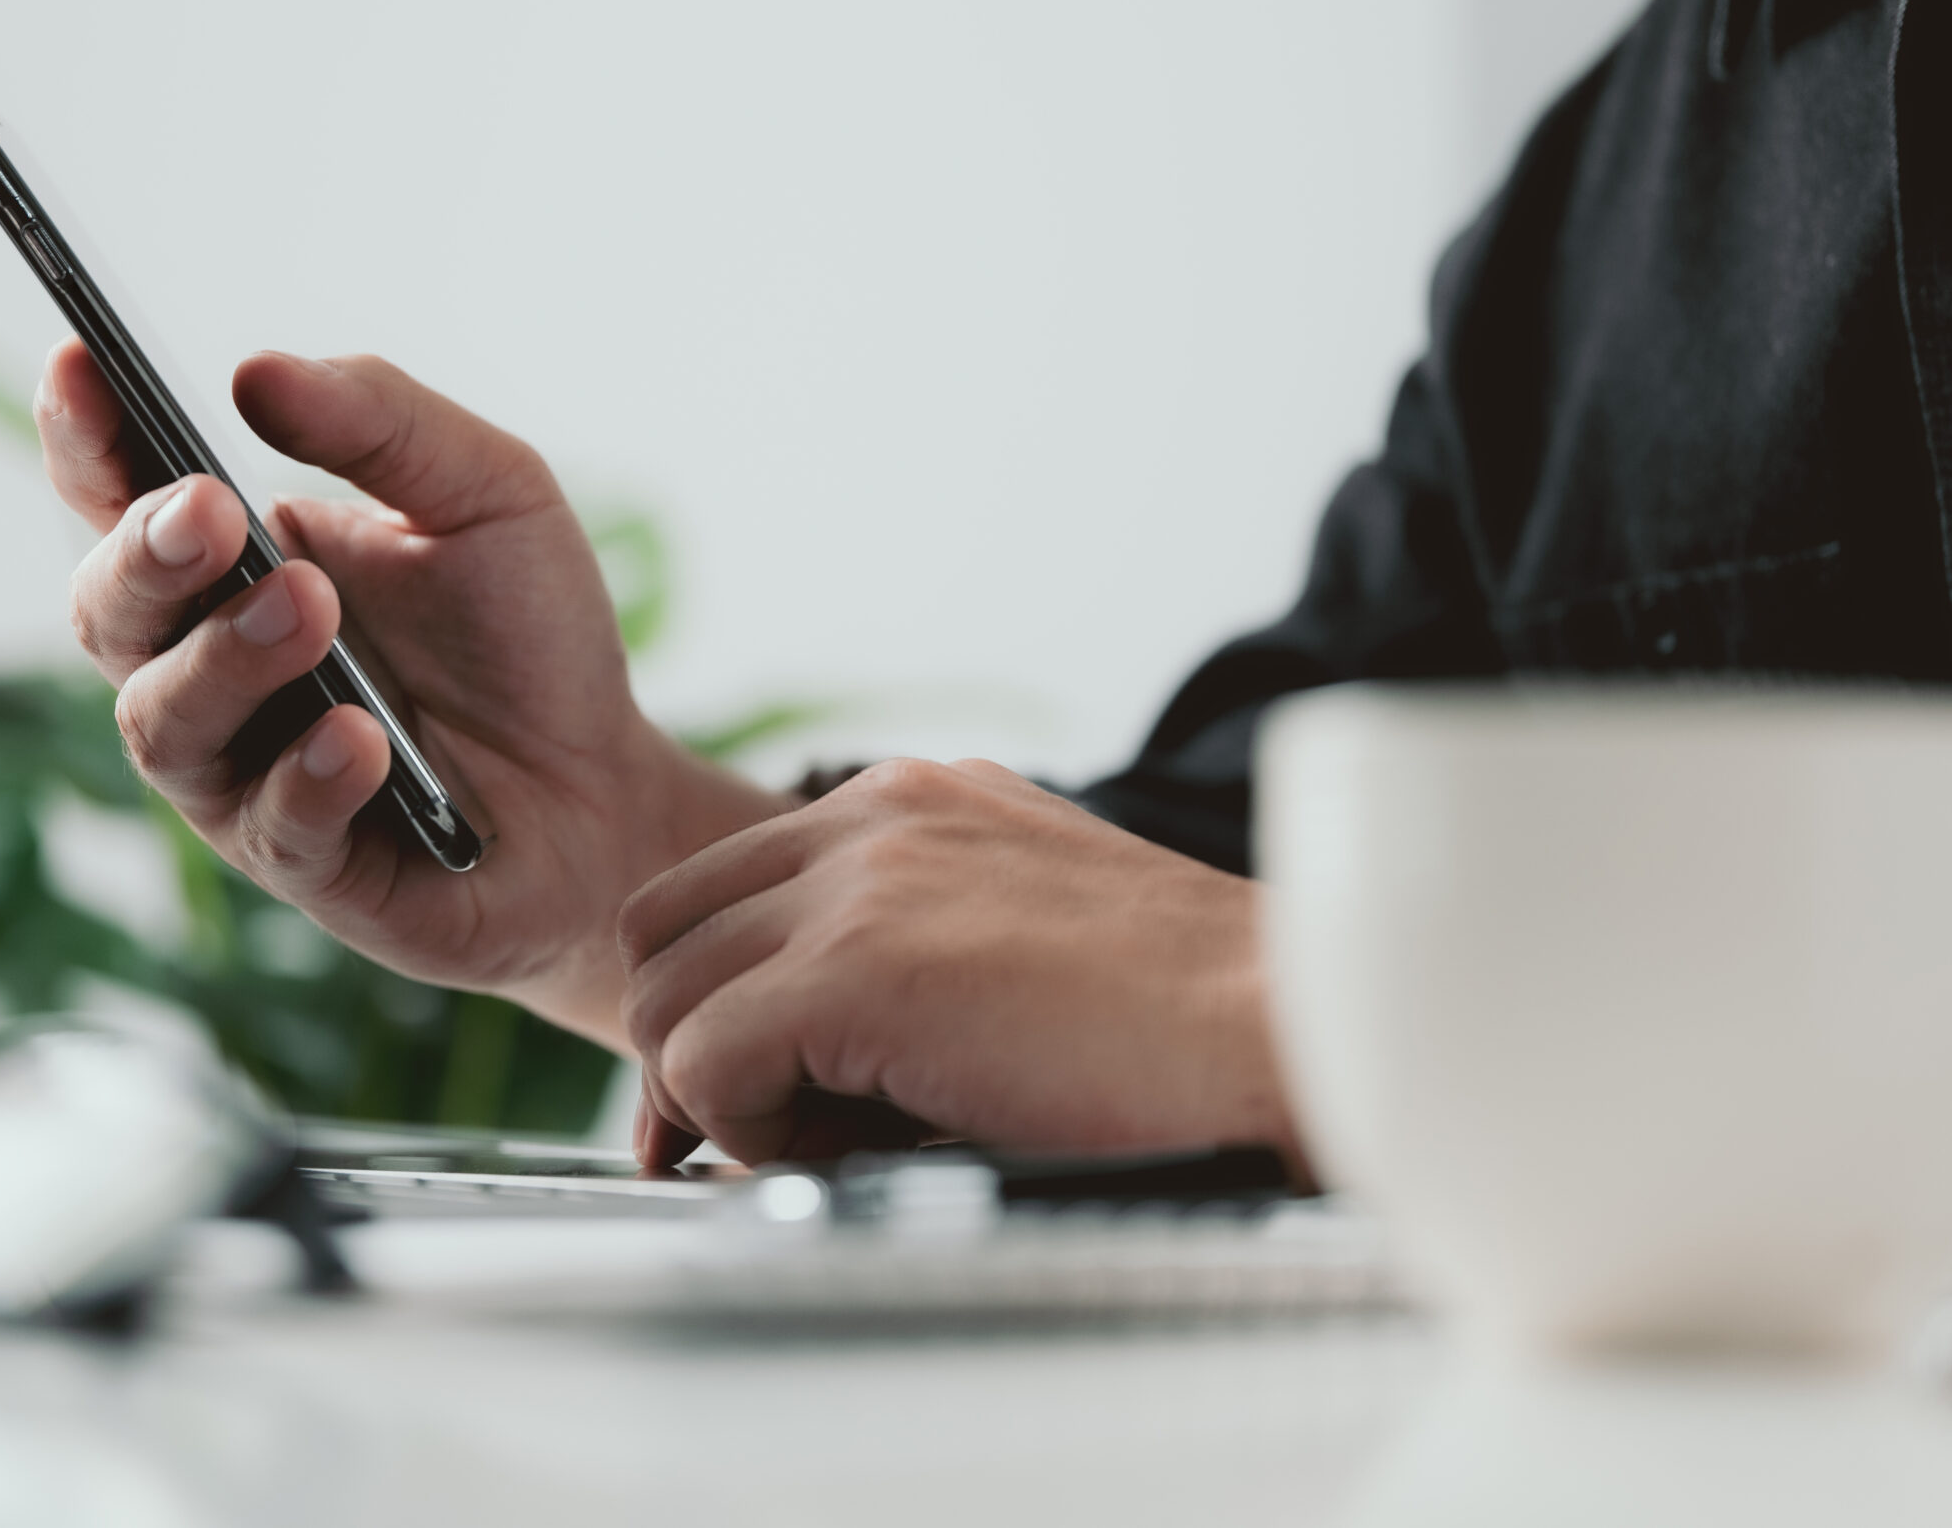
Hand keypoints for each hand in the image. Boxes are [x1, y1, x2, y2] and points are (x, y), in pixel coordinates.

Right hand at [37, 340, 784, 1047]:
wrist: (607, 787)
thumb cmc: (525, 633)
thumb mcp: (486, 490)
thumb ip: (380, 422)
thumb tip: (255, 374)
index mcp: (234, 561)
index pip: (120, 494)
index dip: (84, 432)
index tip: (79, 359)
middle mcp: (209, 665)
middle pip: (109, 612)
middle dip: (146, 556)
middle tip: (211, 511)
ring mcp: (242, 771)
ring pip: (166, 723)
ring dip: (228, 660)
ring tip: (310, 609)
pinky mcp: (305, 862)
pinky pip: (272, 822)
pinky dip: (308, 774)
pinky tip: (360, 739)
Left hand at [618, 758, 1296, 1165]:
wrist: (1291, 1029)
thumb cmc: (1182, 1020)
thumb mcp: (1016, 936)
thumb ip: (901, 952)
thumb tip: (790, 1059)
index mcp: (909, 802)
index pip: (718, 885)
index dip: (710, 993)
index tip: (747, 1081)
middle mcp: (870, 817)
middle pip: (661, 930)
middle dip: (689, 1040)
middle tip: (763, 1128)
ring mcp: (858, 884)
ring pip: (665, 997)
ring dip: (725, 1093)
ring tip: (838, 1142)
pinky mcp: (856, 968)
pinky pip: (705, 1062)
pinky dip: (749, 1133)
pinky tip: (853, 1149)